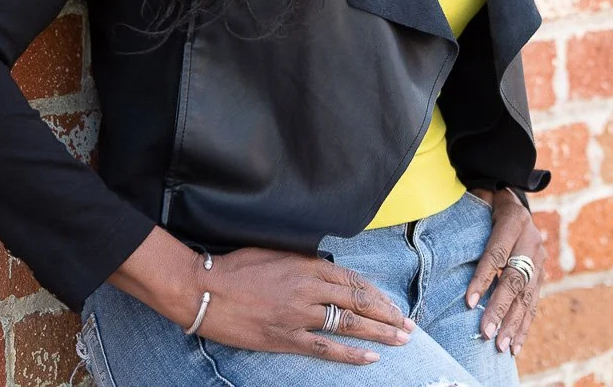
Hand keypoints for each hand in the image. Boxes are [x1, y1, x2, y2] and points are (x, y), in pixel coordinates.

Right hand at [189, 246, 416, 363]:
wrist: (204, 289)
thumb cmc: (237, 267)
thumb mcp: (276, 253)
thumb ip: (305, 263)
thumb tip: (326, 271)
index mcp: (308, 266)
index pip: (353, 281)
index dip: (377, 294)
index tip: (393, 304)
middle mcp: (309, 290)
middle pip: (358, 302)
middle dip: (387, 314)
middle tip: (408, 325)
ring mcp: (298, 316)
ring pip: (349, 324)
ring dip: (379, 332)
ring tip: (401, 340)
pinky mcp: (285, 338)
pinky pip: (325, 348)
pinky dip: (350, 353)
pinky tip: (370, 358)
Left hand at [463, 187, 544, 356]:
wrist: (513, 199)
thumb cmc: (486, 202)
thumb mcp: (479, 198)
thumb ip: (467, 210)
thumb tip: (439, 221)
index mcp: (514, 220)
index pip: (497, 253)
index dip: (483, 278)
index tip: (468, 303)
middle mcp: (532, 240)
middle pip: (516, 278)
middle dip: (501, 308)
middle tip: (487, 332)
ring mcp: (539, 259)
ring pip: (528, 295)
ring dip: (514, 323)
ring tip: (502, 347)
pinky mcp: (541, 274)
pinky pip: (534, 302)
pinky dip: (524, 326)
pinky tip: (515, 346)